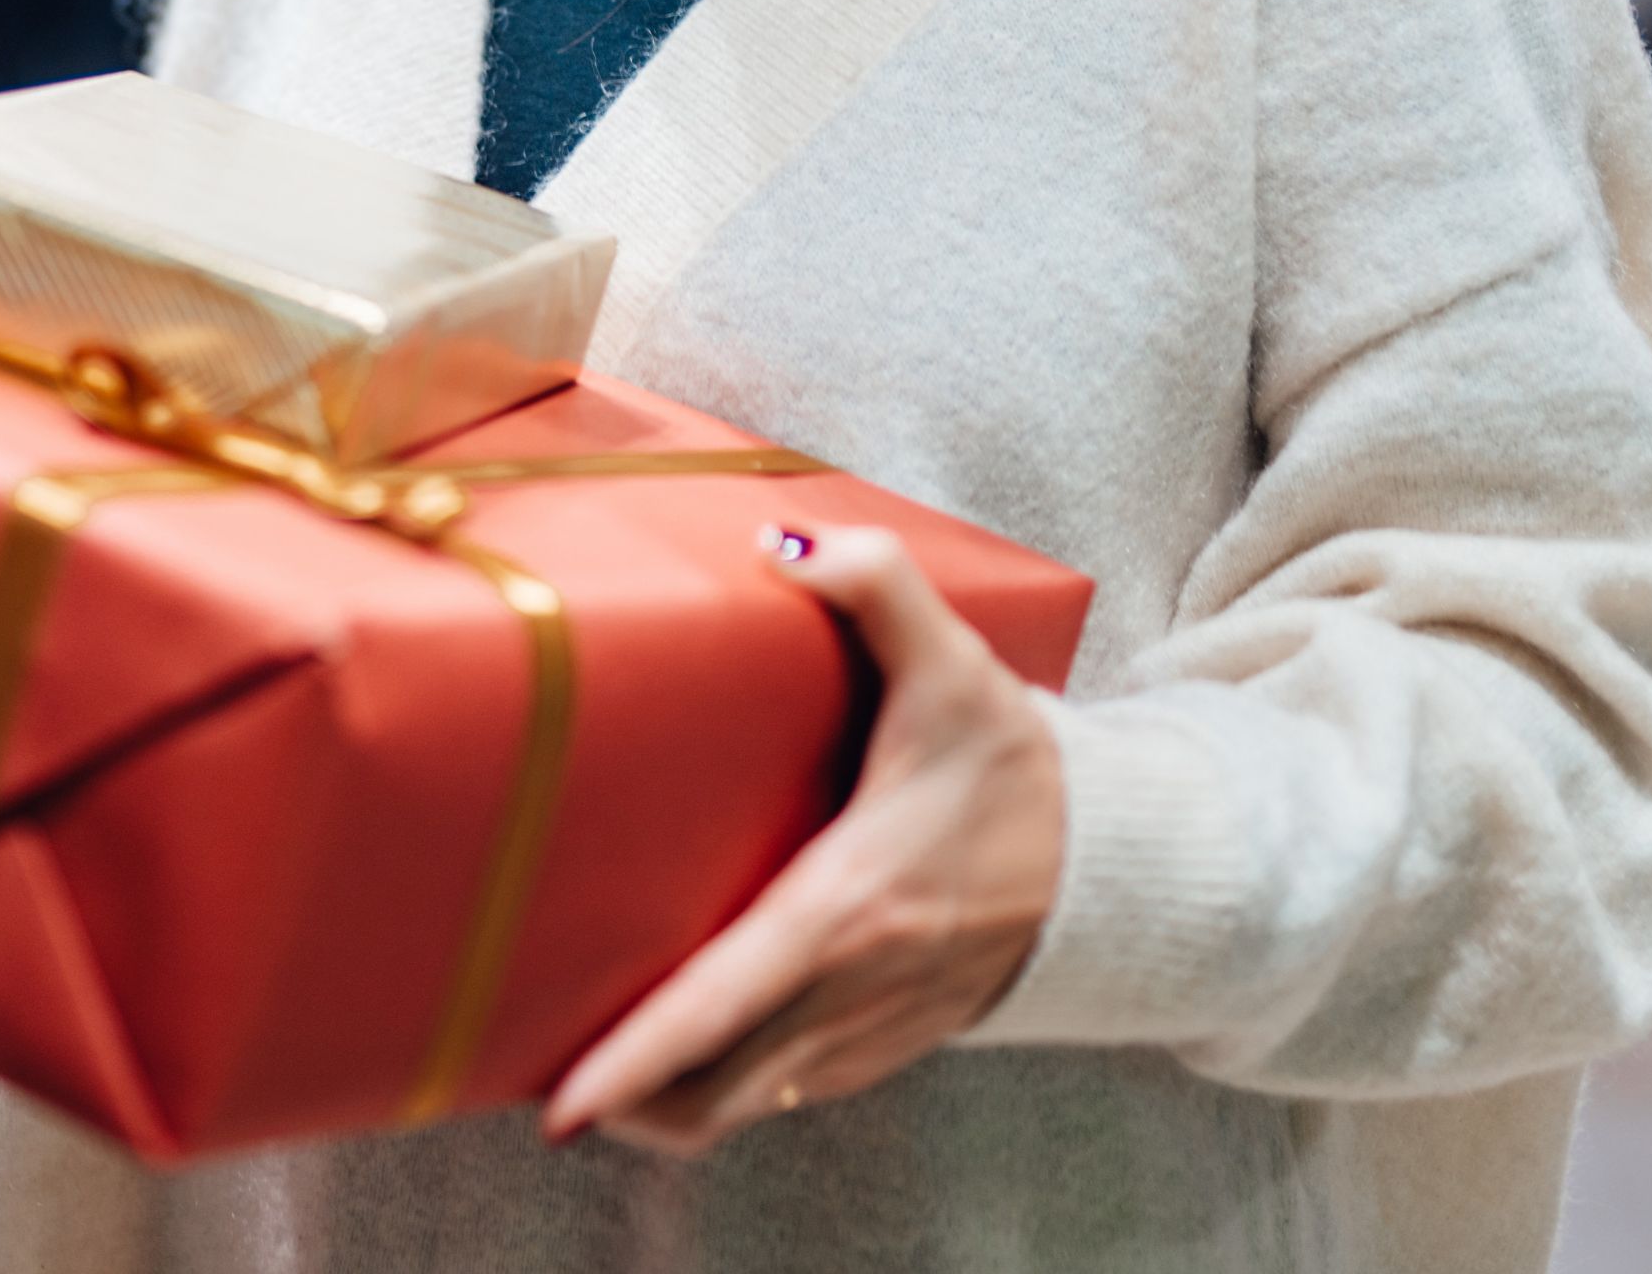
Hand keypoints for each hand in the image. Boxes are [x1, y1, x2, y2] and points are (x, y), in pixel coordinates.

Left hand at [545, 525, 1063, 1154]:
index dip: (635, 1063)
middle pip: (708, 1090)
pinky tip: (676, 1052)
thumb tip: (781, 542)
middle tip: (535, 1070)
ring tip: (589, 1073)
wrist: (1117, 867)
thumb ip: (877, 585)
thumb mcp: (956, 665)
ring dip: (660, 1107)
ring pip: (738, 1108)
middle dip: (619, 1104)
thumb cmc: (1018, 769)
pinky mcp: (880, 1050)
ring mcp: (867, 1035)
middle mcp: (850, 992)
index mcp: (849, 908)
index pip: (722, 1007)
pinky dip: (717, 1090)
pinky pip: (777, 1094)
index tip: (561, 1104)